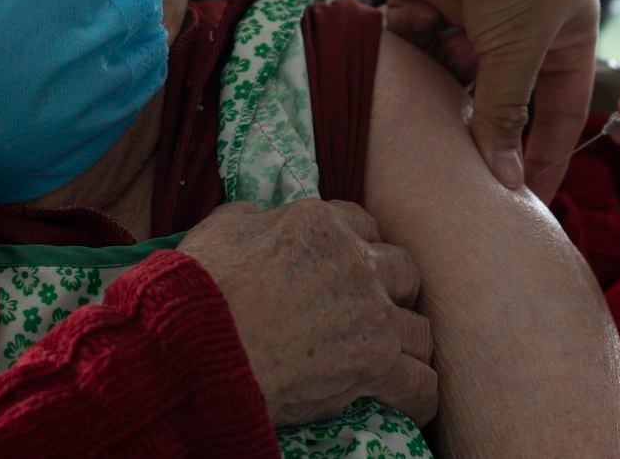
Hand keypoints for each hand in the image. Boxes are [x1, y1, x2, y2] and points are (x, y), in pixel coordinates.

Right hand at [178, 199, 436, 426]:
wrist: (198, 341)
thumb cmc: (201, 285)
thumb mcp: (225, 227)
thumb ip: (256, 218)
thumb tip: (263, 220)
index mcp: (320, 222)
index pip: (363, 226)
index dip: (359, 248)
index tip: (349, 268)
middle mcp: (354, 260)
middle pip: (403, 271)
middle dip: (393, 291)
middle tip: (371, 312)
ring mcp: (370, 310)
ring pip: (419, 329)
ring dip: (406, 346)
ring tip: (392, 362)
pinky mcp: (375, 361)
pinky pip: (421, 383)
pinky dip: (416, 395)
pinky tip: (406, 401)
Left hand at [209, 0, 598, 204]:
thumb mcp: (520, 47)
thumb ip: (504, 109)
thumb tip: (507, 178)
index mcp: (561, 42)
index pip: (556, 114)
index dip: (545, 157)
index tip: (526, 204)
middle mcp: (516, 28)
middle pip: (491, 93)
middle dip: (471, 123)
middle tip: (446, 168)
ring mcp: (468, 7)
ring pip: (443, 64)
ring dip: (429, 83)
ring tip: (411, 111)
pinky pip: (408, 29)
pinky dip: (401, 40)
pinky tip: (393, 49)